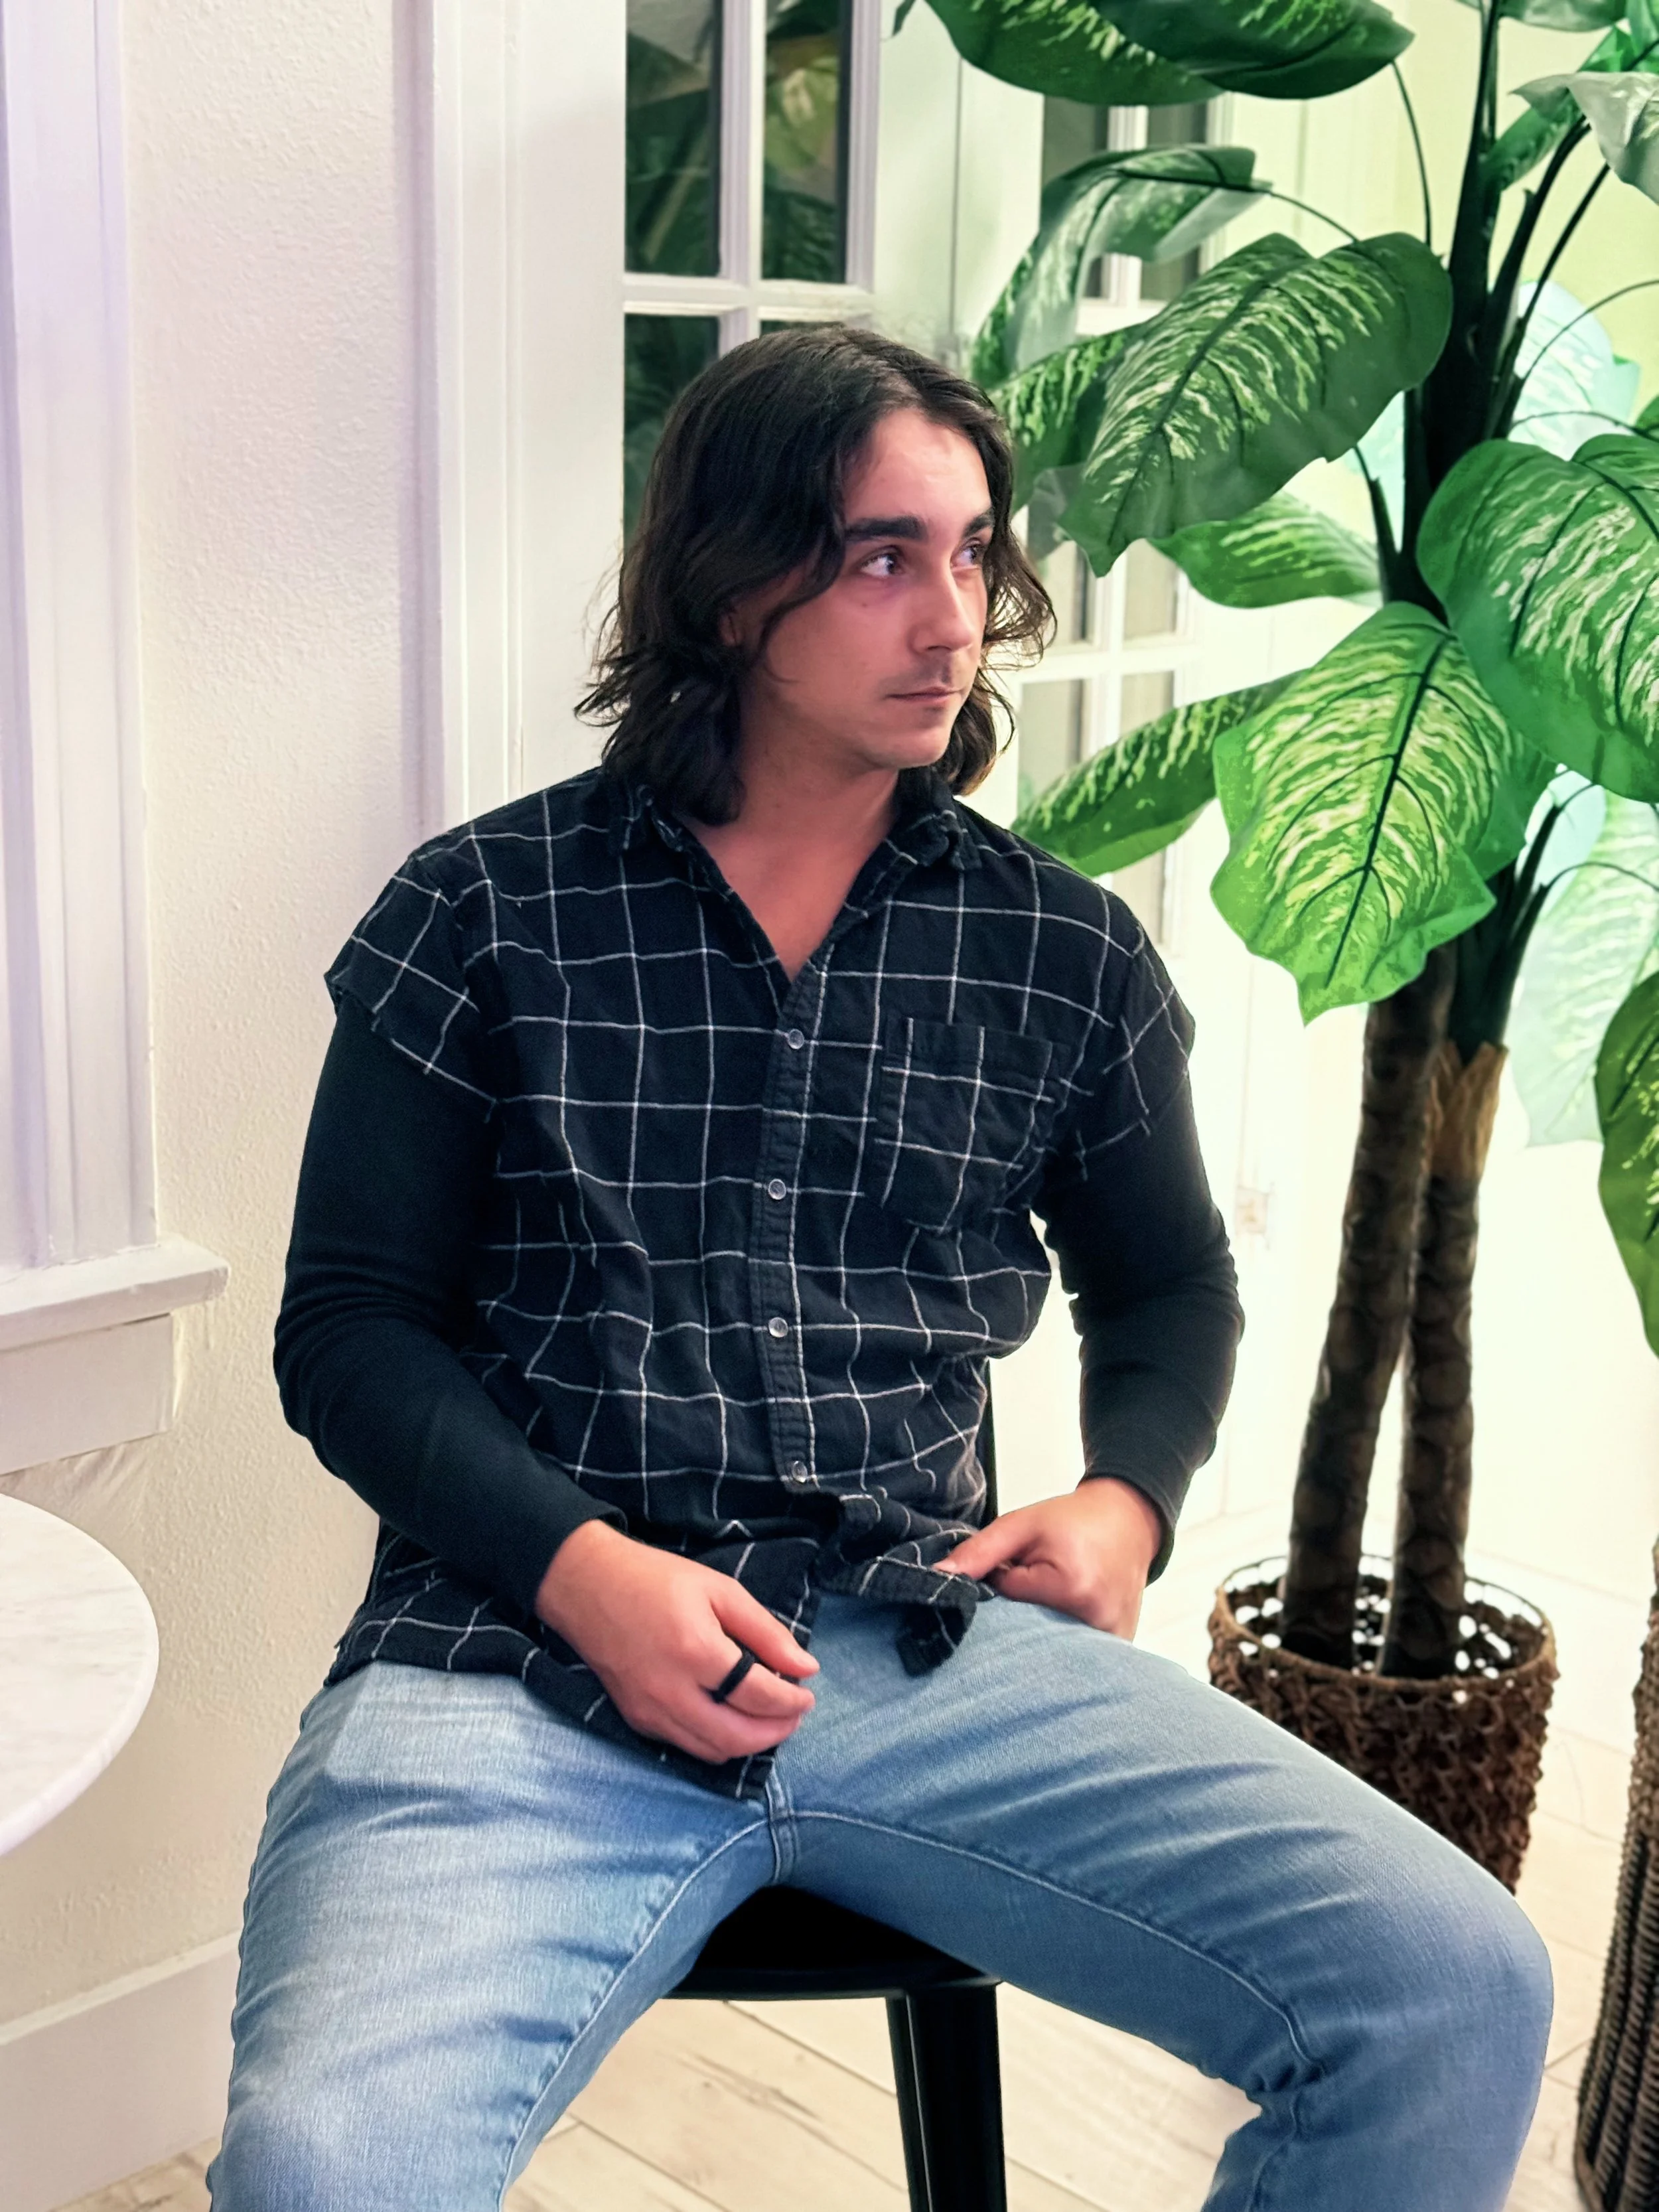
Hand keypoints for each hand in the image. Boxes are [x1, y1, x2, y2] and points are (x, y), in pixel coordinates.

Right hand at [534, 1520, 818, 1763]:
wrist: (587, 1585)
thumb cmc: (656, 1579)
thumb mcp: (719, 1589)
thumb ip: (765, 1631)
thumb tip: (806, 1667)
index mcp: (696, 1651)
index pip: (759, 1696)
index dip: (791, 1701)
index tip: (807, 1691)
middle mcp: (671, 1691)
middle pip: (738, 1737)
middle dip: (776, 1731)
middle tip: (795, 1714)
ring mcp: (649, 1710)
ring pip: (712, 1751)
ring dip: (749, 1743)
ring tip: (769, 1719)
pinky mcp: (635, 1719)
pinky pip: (686, 1745)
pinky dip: (716, 1741)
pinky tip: (730, 1718)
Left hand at [945, 1478, 1162, 1637]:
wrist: (1128, 1521)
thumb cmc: (1074, 1521)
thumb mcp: (1021, 1525)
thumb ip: (978, 1552)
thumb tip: (937, 1577)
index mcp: (1071, 1587)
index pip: (1007, 1607)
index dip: (1001, 1587)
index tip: (1012, 1570)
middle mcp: (1096, 1621)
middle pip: (1030, 1638)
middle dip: (1018, 1619)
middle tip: (1030, 1587)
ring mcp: (1113, 1640)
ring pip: (1052, 1651)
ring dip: (1041, 1633)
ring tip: (1051, 1601)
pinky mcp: (1120, 1647)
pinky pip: (1078, 1657)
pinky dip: (1064, 1643)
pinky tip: (1067, 1618)